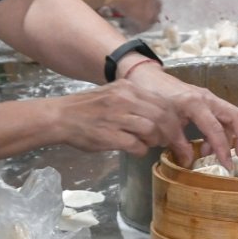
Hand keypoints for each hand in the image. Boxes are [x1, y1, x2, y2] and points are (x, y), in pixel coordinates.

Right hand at [51, 80, 186, 156]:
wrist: (60, 117)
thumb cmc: (87, 109)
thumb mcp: (114, 95)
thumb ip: (135, 103)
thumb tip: (160, 117)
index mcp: (127, 88)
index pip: (163, 102)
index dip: (174, 119)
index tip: (176, 130)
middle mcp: (124, 99)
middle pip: (162, 116)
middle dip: (172, 133)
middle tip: (171, 143)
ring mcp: (116, 117)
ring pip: (151, 129)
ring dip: (156, 141)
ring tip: (151, 144)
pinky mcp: (109, 135)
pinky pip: (136, 145)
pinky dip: (141, 150)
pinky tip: (137, 150)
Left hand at [124, 62, 237, 168]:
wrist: (146, 77)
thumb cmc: (153, 96)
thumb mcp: (163, 123)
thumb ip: (178, 143)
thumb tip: (189, 162)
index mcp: (195, 103)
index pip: (216, 129)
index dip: (223, 149)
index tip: (227, 165)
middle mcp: (207, 99)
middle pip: (236, 116)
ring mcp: (208, 98)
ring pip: (230, 116)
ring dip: (228, 136)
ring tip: (212, 154)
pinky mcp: (205, 101)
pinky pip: (220, 117)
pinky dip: (219, 132)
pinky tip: (206, 145)